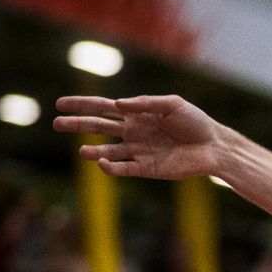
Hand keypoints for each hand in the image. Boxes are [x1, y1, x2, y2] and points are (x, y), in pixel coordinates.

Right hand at [54, 94, 224, 180]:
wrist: (215, 147)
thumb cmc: (196, 122)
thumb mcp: (173, 104)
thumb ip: (145, 103)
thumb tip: (117, 104)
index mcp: (137, 114)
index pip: (103, 107)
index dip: (82, 105)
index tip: (60, 103)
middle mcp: (133, 132)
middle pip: (98, 127)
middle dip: (77, 125)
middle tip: (56, 123)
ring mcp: (138, 151)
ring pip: (108, 151)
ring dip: (92, 151)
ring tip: (82, 151)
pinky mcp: (147, 168)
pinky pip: (124, 168)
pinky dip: (111, 167)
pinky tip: (101, 162)